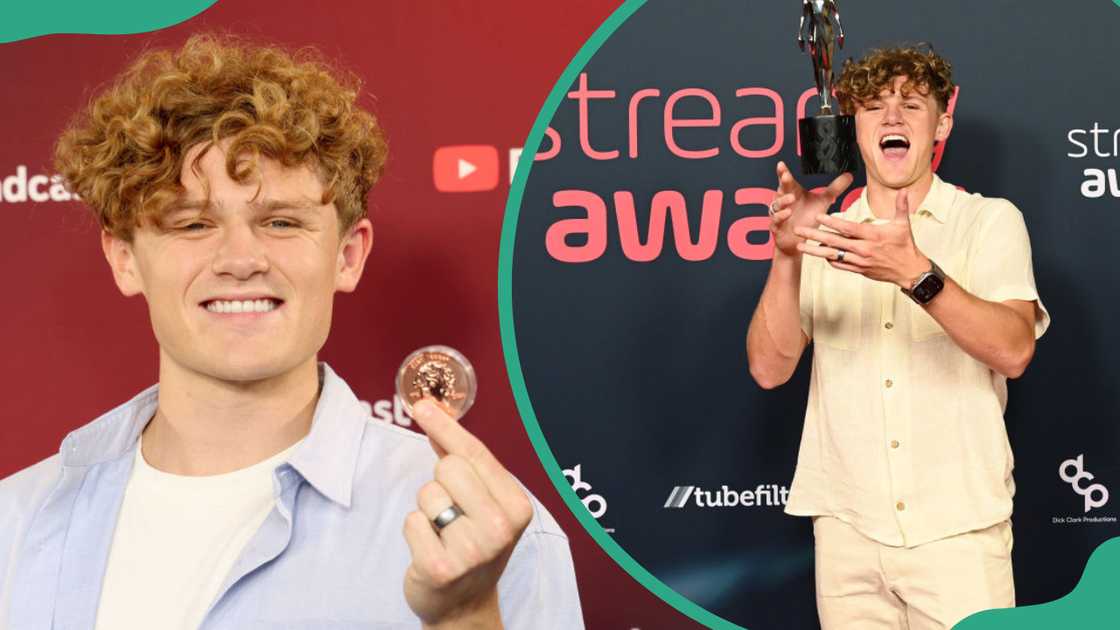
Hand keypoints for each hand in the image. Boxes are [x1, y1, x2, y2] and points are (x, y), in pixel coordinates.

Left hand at [402, 399, 533, 628]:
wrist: (464, 604)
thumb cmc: (473, 542)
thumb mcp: (482, 502)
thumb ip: (463, 459)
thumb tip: (434, 412)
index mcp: (517, 506)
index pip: (475, 453)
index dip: (446, 427)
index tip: (422, 405)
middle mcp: (500, 527)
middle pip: (449, 467)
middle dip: (441, 482)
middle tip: (452, 511)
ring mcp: (472, 549)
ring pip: (427, 494)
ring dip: (427, 510)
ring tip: (442, 532)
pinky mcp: (440, 567)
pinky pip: (412, 521)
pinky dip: (414, 531)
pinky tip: (431, 548)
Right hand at [769, 160, 852, 257]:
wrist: (799, 241)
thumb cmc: (807, 218)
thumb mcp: (823, 202)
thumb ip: (834, 189)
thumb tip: (849, 175)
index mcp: (793, 192)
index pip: (787, 180)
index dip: (783, 172)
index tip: (781, 163)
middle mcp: (784, 201)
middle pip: (781, 188)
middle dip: (782, 182)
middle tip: (786, 175)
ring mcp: (779, 213)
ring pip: (777, 204)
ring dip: (783, 200)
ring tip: (791, 198)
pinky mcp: (777, 226)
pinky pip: (776, 219)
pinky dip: (781, 216)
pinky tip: (788, 213)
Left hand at [793, 188, 929, 287]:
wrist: (909, 271)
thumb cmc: (906, 246)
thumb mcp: (903, 224)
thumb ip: (901, 206)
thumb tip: (903, 190)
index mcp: (872, 235)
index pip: (847, 228)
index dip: (832, 222)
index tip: (818, 215)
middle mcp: (863, 249)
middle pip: (833, 241)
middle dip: (814, 235)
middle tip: (798, 230)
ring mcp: (859, 261)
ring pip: (832, 255)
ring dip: (814, 251)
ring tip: (799, 246)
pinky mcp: (859, 270)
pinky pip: (839, 265)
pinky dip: (828, 259)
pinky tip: (818, 253)